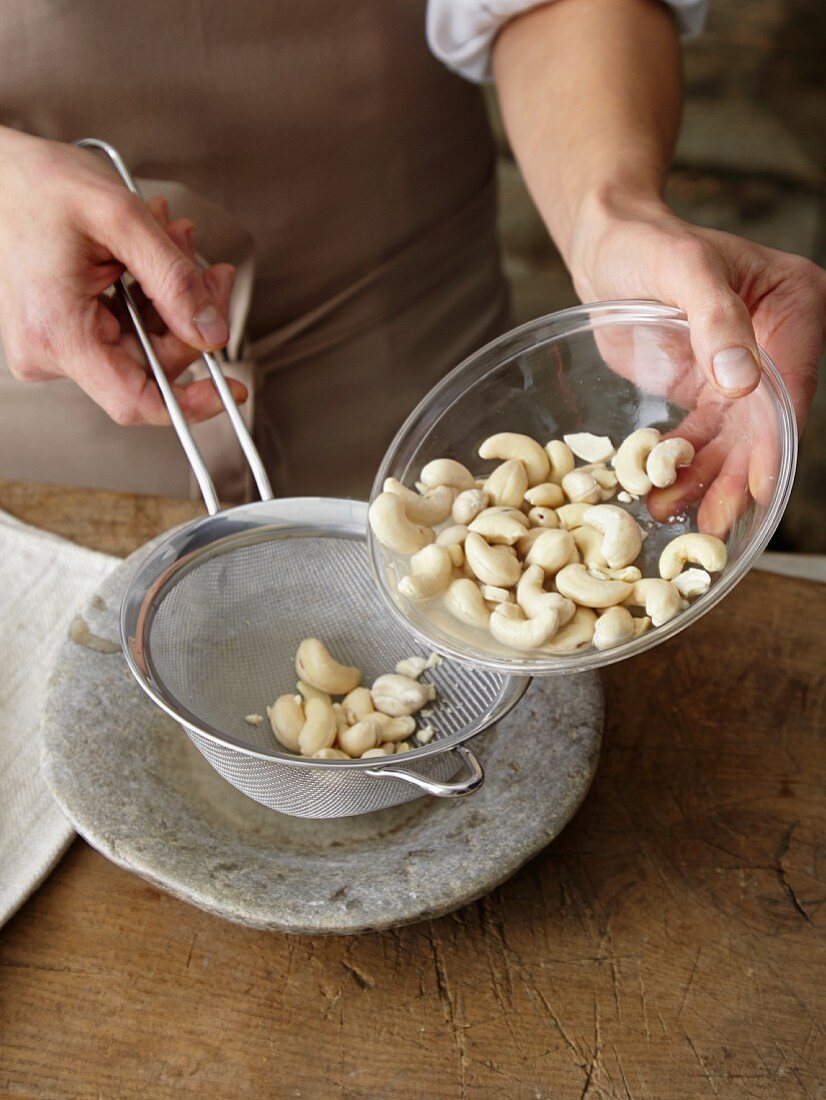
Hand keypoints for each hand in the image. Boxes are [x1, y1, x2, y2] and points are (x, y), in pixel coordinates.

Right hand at [0, 127, 245, 424]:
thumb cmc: (42, 184)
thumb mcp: (122, 219)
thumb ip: (174, 280)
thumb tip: (213, 332)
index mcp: (57, 331)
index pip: (134, 400)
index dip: (190, 403)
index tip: (229, 390)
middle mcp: (49, 351)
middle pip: (150, 367)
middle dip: (190, 318)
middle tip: (210, 269)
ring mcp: (54, 346)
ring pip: (144, 347)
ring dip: (173, 299)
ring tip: (176, 242)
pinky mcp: (63, 335)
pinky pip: (125, 333)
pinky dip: (150, 297)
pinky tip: (153, 256)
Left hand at [569, 192, 825, 532]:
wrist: (604, 248)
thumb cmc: (645, 243)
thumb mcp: (683, 269)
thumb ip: (715, 318)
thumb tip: (742, 381)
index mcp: (794, 303)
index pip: (792, 383)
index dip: (774, 439)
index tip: (756, 485)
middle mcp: (779, 340)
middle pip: (766, 422)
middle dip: (739, 475)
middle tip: (716, 521)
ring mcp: (744, 369)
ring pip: (733, 438)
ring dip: (708, 480)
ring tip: (676, 513)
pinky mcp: (707, 389)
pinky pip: (702, 437)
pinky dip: (684, 465)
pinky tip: (663, 493)